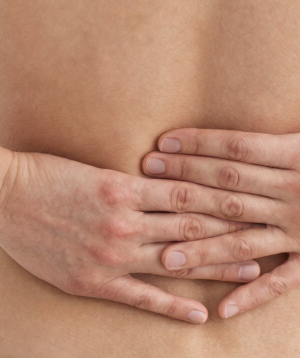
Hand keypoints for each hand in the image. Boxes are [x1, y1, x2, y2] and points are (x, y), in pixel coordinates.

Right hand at [0, 150, 261, 322]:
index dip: (221, 201)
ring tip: (251, 270)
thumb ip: (124, 183)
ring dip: (216, 266)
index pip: (185, 195)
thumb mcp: (87, 168)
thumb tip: (157, 183)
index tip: (248, 203)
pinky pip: (143, 296)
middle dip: (232, 232)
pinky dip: (174, 306)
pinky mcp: (95, 279)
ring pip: (175, 261)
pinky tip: (199, 312)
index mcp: (122, 187)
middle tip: (267, 235)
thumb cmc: (39, 174)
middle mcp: (123, 221)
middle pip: (190, 229)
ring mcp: (111, 253)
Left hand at [143, 128, 299, 319]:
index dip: (197, 144)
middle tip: (146, 182)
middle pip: (230, 187)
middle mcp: (297, 194)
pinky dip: (252, 296)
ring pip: (244, 239)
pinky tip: (221, 308)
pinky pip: (282, 281)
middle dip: (185, 184)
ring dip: (203, 249)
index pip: (235, 149)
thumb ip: (276, 135)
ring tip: (165, 258)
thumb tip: (233, 122)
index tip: (161, 143)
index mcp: (297, 156)